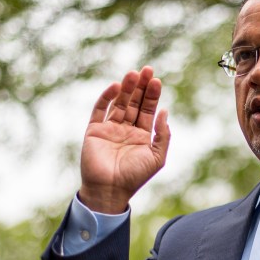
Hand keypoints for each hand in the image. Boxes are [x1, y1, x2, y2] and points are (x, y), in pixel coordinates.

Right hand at [78, 66, 169, 212]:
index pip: (148, 110)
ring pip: (119, 103)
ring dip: (127, 88)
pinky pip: (100, 110)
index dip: (152, 95)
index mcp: (142, 136)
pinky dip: (107, 97)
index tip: (157, 80)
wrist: (110, 190)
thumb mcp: (157, 157)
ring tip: (134, 73)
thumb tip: (165, 112)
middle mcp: (126, 130)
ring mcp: (110, 129)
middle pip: (135, 103)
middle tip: (147, 70)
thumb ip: (163, 135)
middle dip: (141, 87)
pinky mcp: (94, 130)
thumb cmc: (135, 176)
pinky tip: (116, 87)